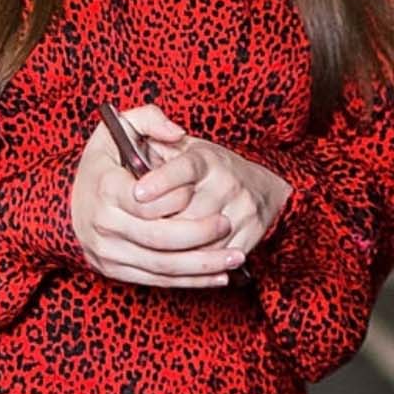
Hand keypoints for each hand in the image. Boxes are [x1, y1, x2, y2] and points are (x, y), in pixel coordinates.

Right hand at [70, 107, 240, 287]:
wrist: (64, 205)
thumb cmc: (101, 165)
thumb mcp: (115, 130)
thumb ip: (149, 119)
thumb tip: (178, 133)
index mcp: (105, 188)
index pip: (148, 201)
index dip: (178, 199)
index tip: (202, 193)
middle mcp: (104, 225)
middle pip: (159, 238)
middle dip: (198, 235)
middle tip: (227, 224)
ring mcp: (109, 252)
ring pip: (162, 265)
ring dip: (202, 266)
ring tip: (235, 259)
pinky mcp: (116, 270)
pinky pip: (158, 280)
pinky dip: (190, 281)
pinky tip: (218, 276)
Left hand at [122, 109, 289, 271]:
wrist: (259, 189)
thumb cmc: (208, 170)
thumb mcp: (182, 146)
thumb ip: (154, 130)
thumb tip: (147, 141)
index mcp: (205, 158)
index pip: (185, 168)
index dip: (161, 181)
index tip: (138, 193)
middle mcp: (227, 181)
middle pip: (187, 214)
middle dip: (158, 225)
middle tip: (134, 228)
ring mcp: (242, 208)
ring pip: (200, 241)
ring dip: (172, 250)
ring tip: (150, 247)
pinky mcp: (251, 231)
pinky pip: (216, 257)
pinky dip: (193, 263)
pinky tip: (175, 259)